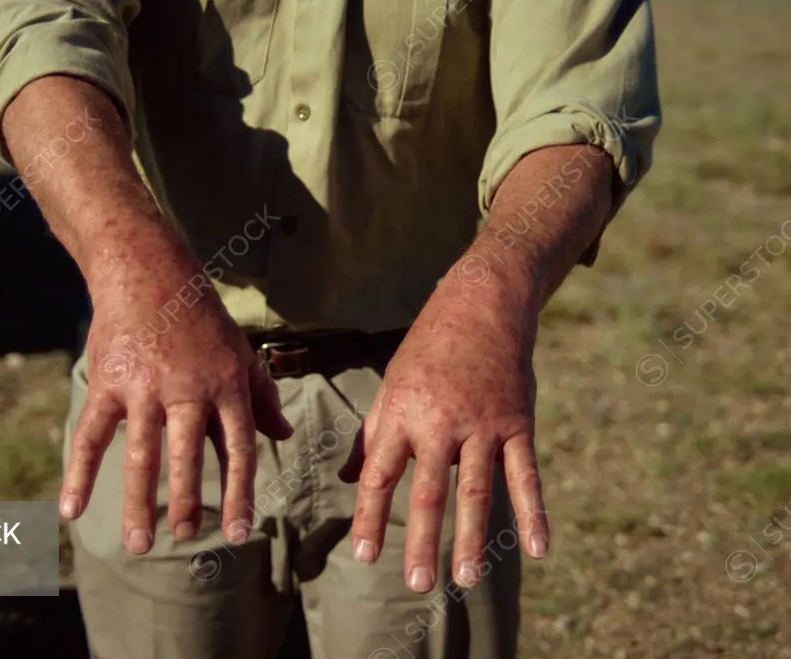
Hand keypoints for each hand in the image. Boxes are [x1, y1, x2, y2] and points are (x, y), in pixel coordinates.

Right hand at [58, 203, 291, 553]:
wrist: (148, 272)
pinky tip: (70, 510)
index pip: (238, 447)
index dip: (240, 492)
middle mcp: (187, 389)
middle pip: (188, 454)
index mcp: (225, 385)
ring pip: (141, 453)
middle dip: (189, 500)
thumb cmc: (201, 318)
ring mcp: (144, 387)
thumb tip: (284, 436)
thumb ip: (262, 398)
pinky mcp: (109, 383)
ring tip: (140, 544)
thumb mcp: (240, 353)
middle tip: (189, 537)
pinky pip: (91, 434)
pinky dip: (78, 473)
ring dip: (140, 502)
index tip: (241, 533)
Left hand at [339, 266, 547, 591]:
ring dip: (472, 538)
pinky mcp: (516, 424)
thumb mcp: (390, 386)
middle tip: (418, 585)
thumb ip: (372, 435)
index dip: (370, 517)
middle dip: (422, 542)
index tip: (364, 556)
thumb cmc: (427, 350)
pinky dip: (534, 513)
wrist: (481, 305)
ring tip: (465, 580)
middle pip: (429, 492)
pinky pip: (526, 475)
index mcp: (401, 414)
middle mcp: (439, 423)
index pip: (379, 475)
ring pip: (476, 490)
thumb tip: (350, 479)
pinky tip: (539, 549)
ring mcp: (482, 425)